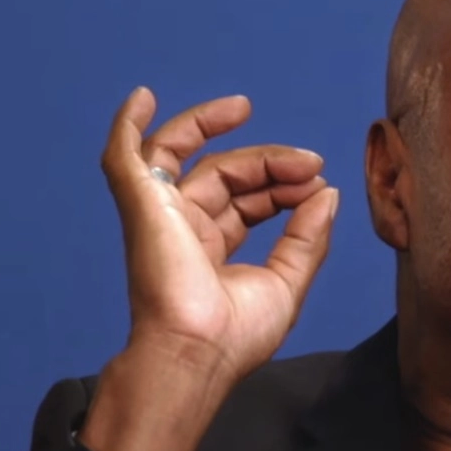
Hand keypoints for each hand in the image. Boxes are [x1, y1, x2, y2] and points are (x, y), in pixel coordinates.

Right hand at [103, 86, 337, 378]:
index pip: (250, 201)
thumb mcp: (288, 282)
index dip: (285, 186)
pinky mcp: (141, 205)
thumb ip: (309, 237)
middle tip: (309, 162)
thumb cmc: (235, 336)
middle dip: (269, 162)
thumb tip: (327, 193)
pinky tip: (142, 97)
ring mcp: (160, 215)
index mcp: (213, 250)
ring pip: (180, 154)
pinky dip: (128, 126)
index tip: (318, 183)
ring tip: (243, 107)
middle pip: (225, 174)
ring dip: (210, 125)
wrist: (197, 353)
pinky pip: (123, 157)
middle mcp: (183, 229)